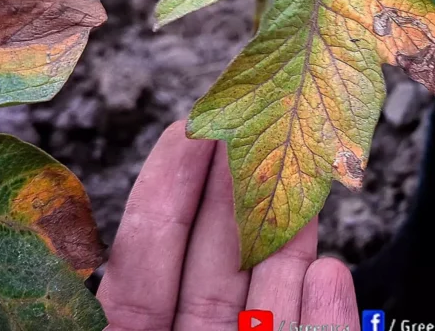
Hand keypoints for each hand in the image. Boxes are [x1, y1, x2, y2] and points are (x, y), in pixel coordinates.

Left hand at [98, 121, 359, 330]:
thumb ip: (121, 280)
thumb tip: (105, 247)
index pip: (146, 258)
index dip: (168, 189)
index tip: (189, 129)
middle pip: (218, 268)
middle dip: (239, 193)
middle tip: (259, 123)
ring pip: (272, 304)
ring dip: (291, 244)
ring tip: (308, 180)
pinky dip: (328, 318)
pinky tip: (329, 274)